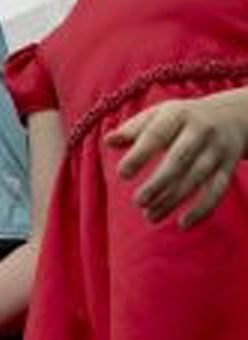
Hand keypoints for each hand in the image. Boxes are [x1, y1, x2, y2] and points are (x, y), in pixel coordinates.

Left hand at [106, 93, 247, 226]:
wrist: (231, 115)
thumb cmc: (180, 120)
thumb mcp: (157, 115)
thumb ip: (132, 130)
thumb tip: (108, 141)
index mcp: (177, 115)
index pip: (156, 134)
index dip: (140, 154)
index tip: (122, 174)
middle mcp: (200, 131)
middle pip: (180, 159)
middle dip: (159, 182)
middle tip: (138, 201)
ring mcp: (217, 150)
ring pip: (197, 178)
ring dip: (173, 200)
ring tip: (149, 216)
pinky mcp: (228, 168)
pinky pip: (217, 191)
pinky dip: (202, 210)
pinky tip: (182, 224)